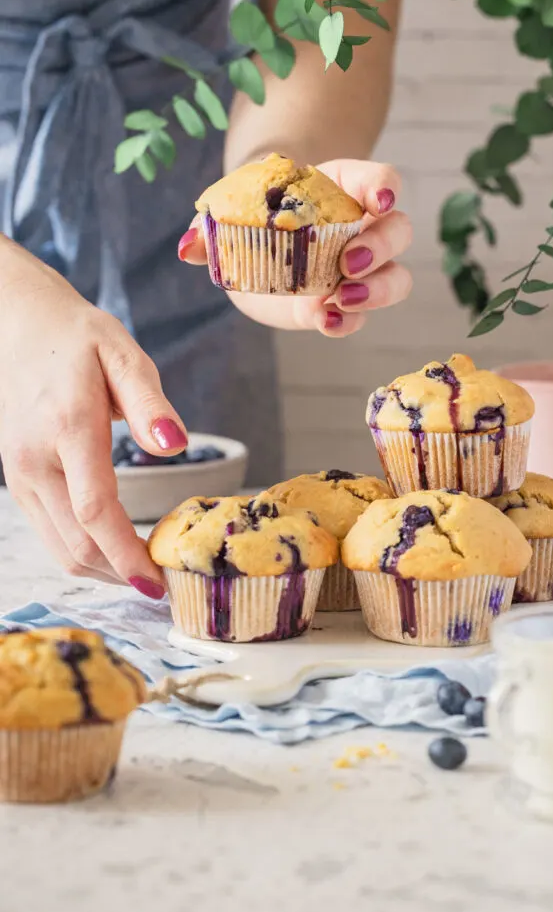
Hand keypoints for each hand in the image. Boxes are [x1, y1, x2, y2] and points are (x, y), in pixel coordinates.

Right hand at [0, 239, 185, 593]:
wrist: (20, 326)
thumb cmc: (79, 338)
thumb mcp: (123, 354)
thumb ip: (149, 403)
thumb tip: (174, 444)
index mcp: (66, 427)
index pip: (95, 510)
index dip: (126, 553)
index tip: (157, 581)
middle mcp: (35, 460)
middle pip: (76, 542)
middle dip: (121, 574)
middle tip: (165, 585)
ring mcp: (21, 474)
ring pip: (60, 547)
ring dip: (104, 570)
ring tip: (145, 575)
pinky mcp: (20, 481)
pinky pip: (51, 533)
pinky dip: (85, 553)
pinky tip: (117, 551)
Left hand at [179, 160, 412, 336]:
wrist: (251, 248)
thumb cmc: (249, 213)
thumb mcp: (229, 209)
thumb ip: (210, 225)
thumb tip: (190, 247)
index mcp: (342, 188)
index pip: (381, 180)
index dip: (386, 188)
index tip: (379, 203)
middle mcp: (363, 228)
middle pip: (398, 231)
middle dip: (381, 247)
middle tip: (349, 263)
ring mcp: (360, 270)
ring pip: (396, 277)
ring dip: (379, 290)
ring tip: (342, 299)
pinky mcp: (344, 304)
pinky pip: (362, 316)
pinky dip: (349, 322)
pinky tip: (326, 322)